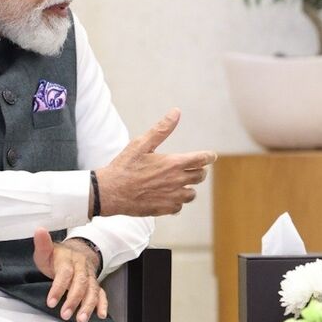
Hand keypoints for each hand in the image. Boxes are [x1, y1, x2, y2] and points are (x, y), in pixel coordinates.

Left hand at [33, 228, 106, 321]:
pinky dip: (102, 304)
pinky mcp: (95, 284)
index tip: (51, 302)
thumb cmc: (59, 256)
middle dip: (74, 299)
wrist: (79, 252)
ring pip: (92, 290)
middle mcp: (82, 267)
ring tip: (81, 319)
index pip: (65, 273)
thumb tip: (39, 230)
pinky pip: (101, 294)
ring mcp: (90, 276)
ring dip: (88, 305)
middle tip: (65, 314)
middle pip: (81, 283)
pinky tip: (100, 315)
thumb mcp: (47, 251)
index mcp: (68, 259)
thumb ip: (43, 244)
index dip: (58, 288)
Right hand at [95, 109, 216, 217]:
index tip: (211, 156)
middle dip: (200, 171)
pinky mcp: (164, 209)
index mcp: (173, 163)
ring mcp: (171, 197)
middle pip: (200, 176)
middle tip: (195, 168)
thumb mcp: (142, 143)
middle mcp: (176, 181)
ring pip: (191, 194)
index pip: (201, 159)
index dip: (209, 157)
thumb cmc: (125, 166)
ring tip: (182, 183)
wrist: (110, 192)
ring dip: (189, 187)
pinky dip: (177, 201)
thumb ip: (162, 129)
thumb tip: (176, 112)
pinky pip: (178, 207)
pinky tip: (170, 196)